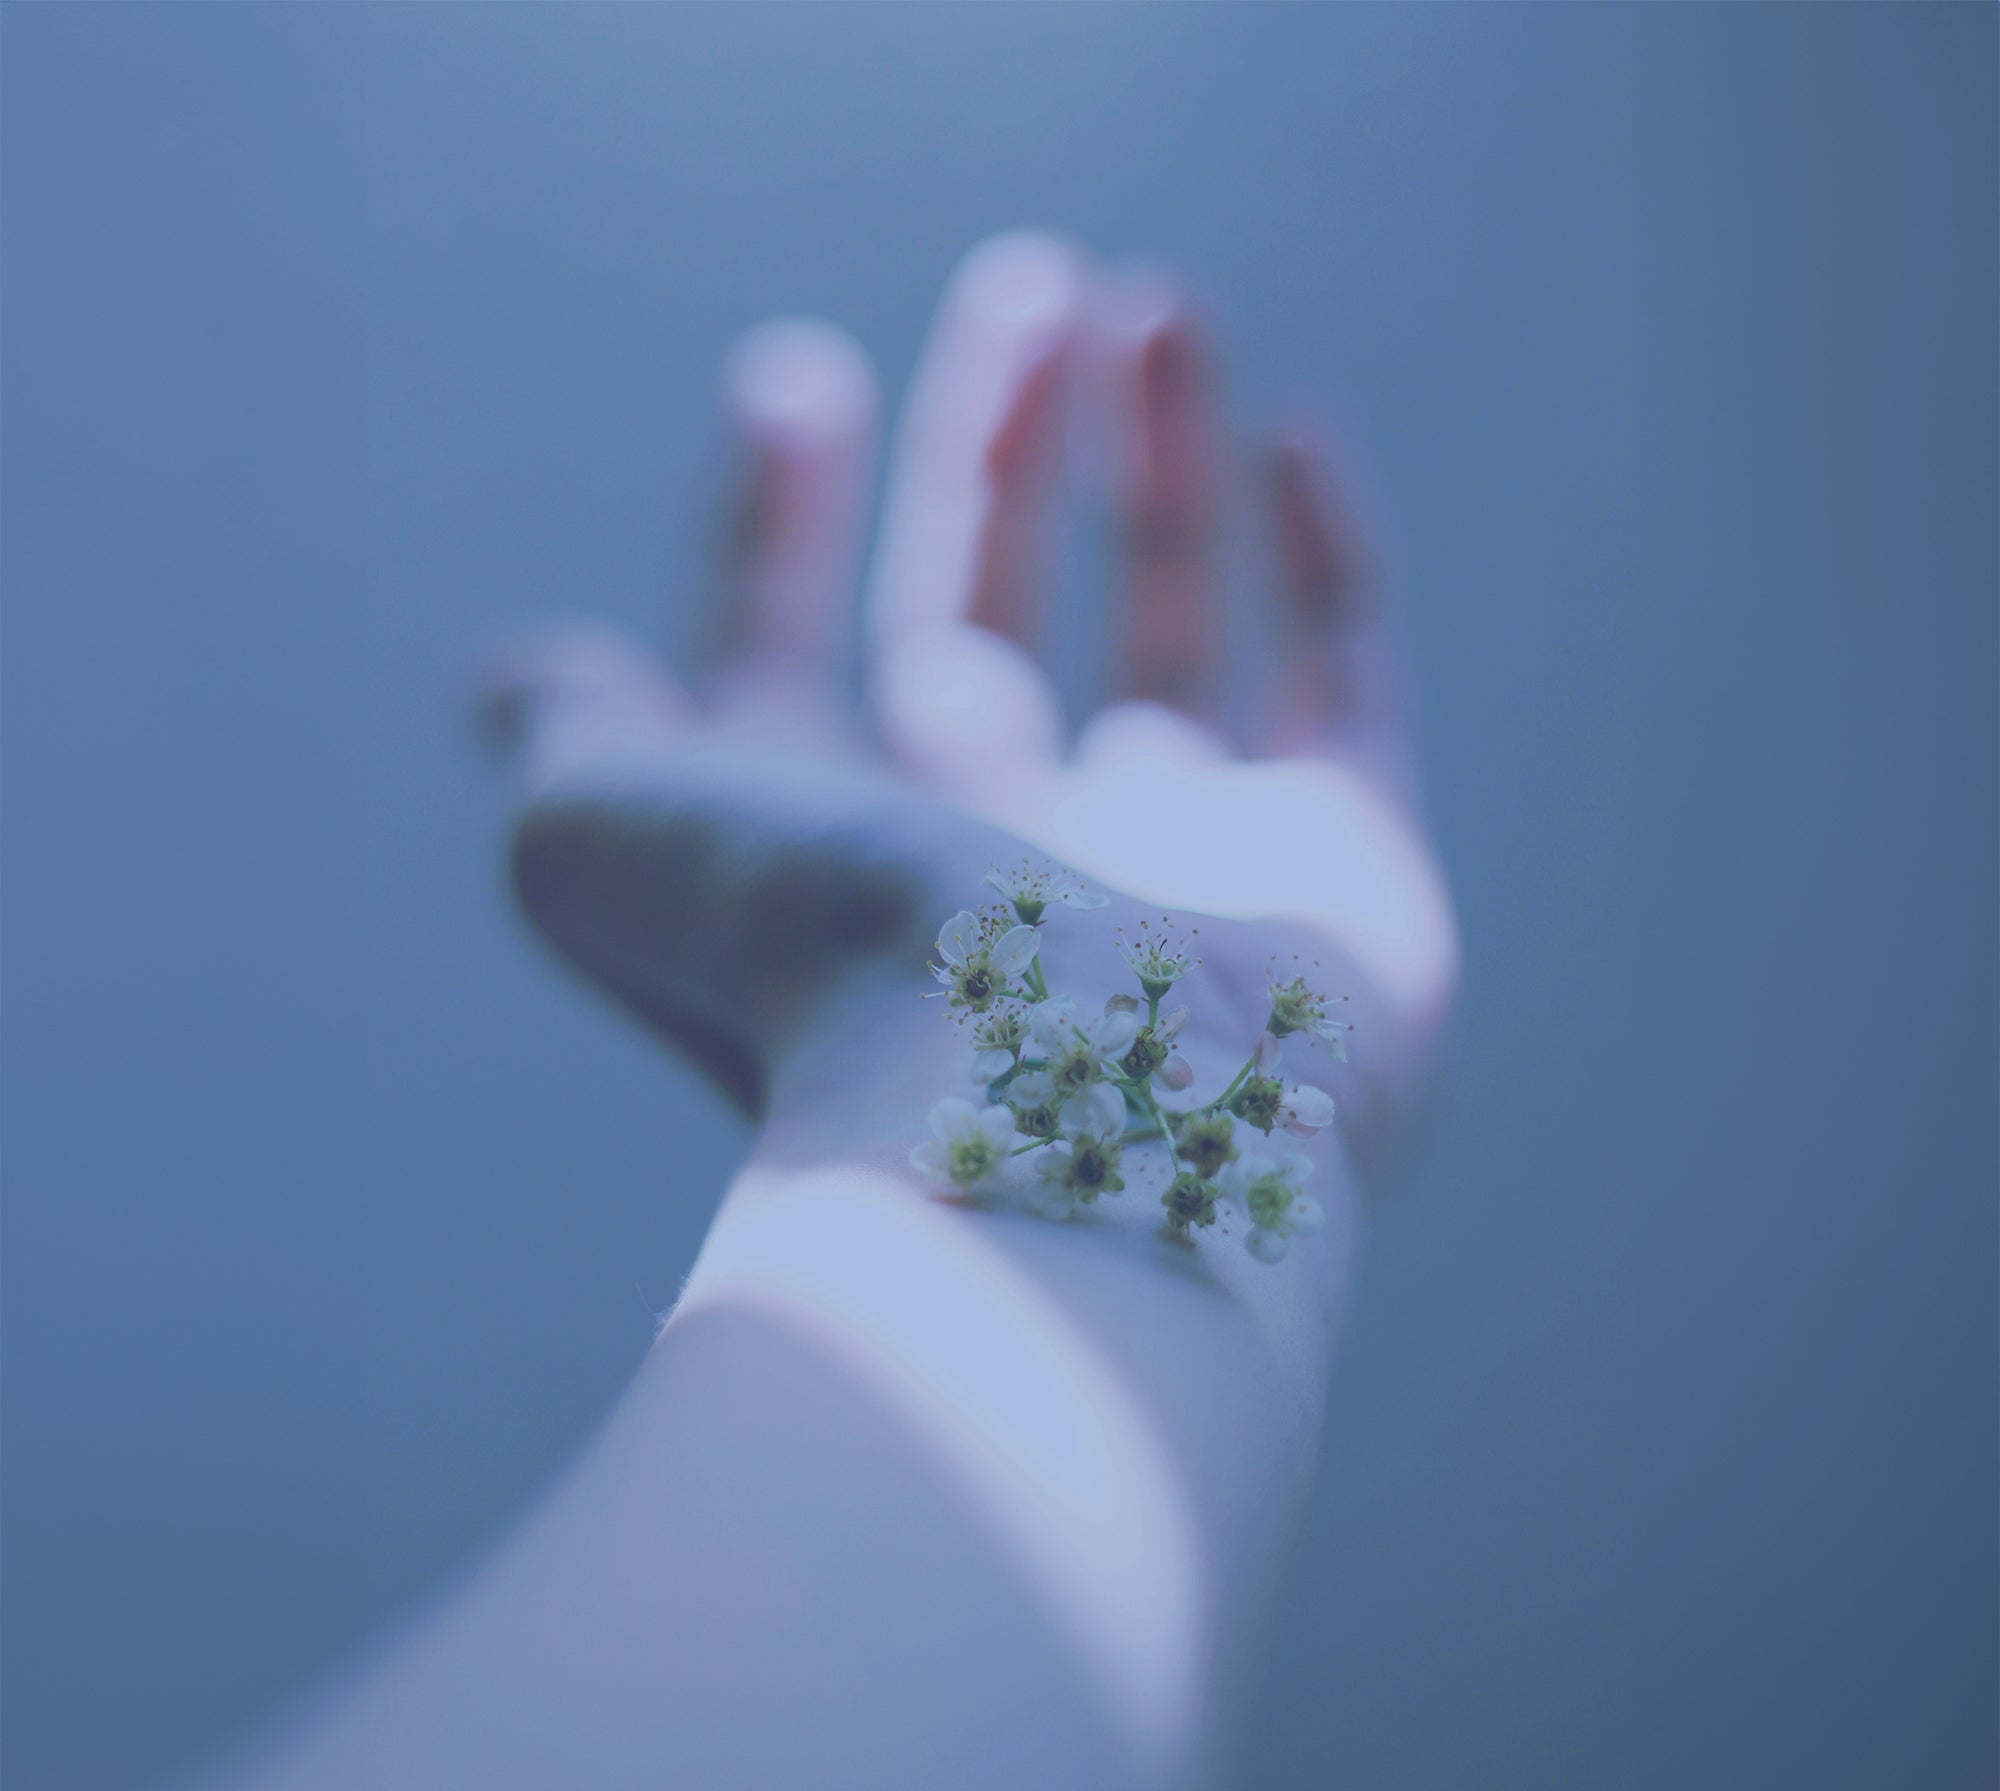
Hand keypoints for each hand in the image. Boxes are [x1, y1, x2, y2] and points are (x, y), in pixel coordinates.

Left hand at [480, 233, 1455, 1177]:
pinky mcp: (1346, 865)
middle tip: (1023, 281)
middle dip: (993, 450)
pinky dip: (1325, 558)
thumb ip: (577, 736)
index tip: (791, 380)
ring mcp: (1185, 864)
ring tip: (1151, 301)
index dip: (778, 524)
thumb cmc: (812, 968)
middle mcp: (1002, 861)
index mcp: (830, 859)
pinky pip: (1346, 680)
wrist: (1059, 1105)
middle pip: (986, 618)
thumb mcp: (610, 835)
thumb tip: (513, 677)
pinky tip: (1294, 426)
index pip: (792, 658)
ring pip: (1167, 623)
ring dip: (1154, 457)